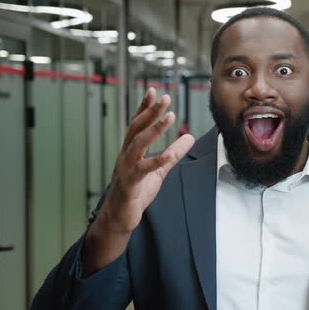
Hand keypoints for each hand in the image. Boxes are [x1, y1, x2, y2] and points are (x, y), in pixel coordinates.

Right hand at [101, 88, 194, 233]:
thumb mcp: (159, 170)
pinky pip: (143, 170)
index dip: (144, 107)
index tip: (153, 91)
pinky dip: (156, 161)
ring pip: (138, 144)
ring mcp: (126, 169)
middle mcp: (126, 156)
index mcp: (131, 151)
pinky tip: (169, 154)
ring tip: (170, 117)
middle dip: (150, 112)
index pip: (137, 124)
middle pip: (137, 129)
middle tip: (165, 97)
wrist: (118, 218)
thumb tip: (190, 137)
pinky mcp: (130, 184)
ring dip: (154, 129)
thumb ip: (173, 154)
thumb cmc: (136, 192)